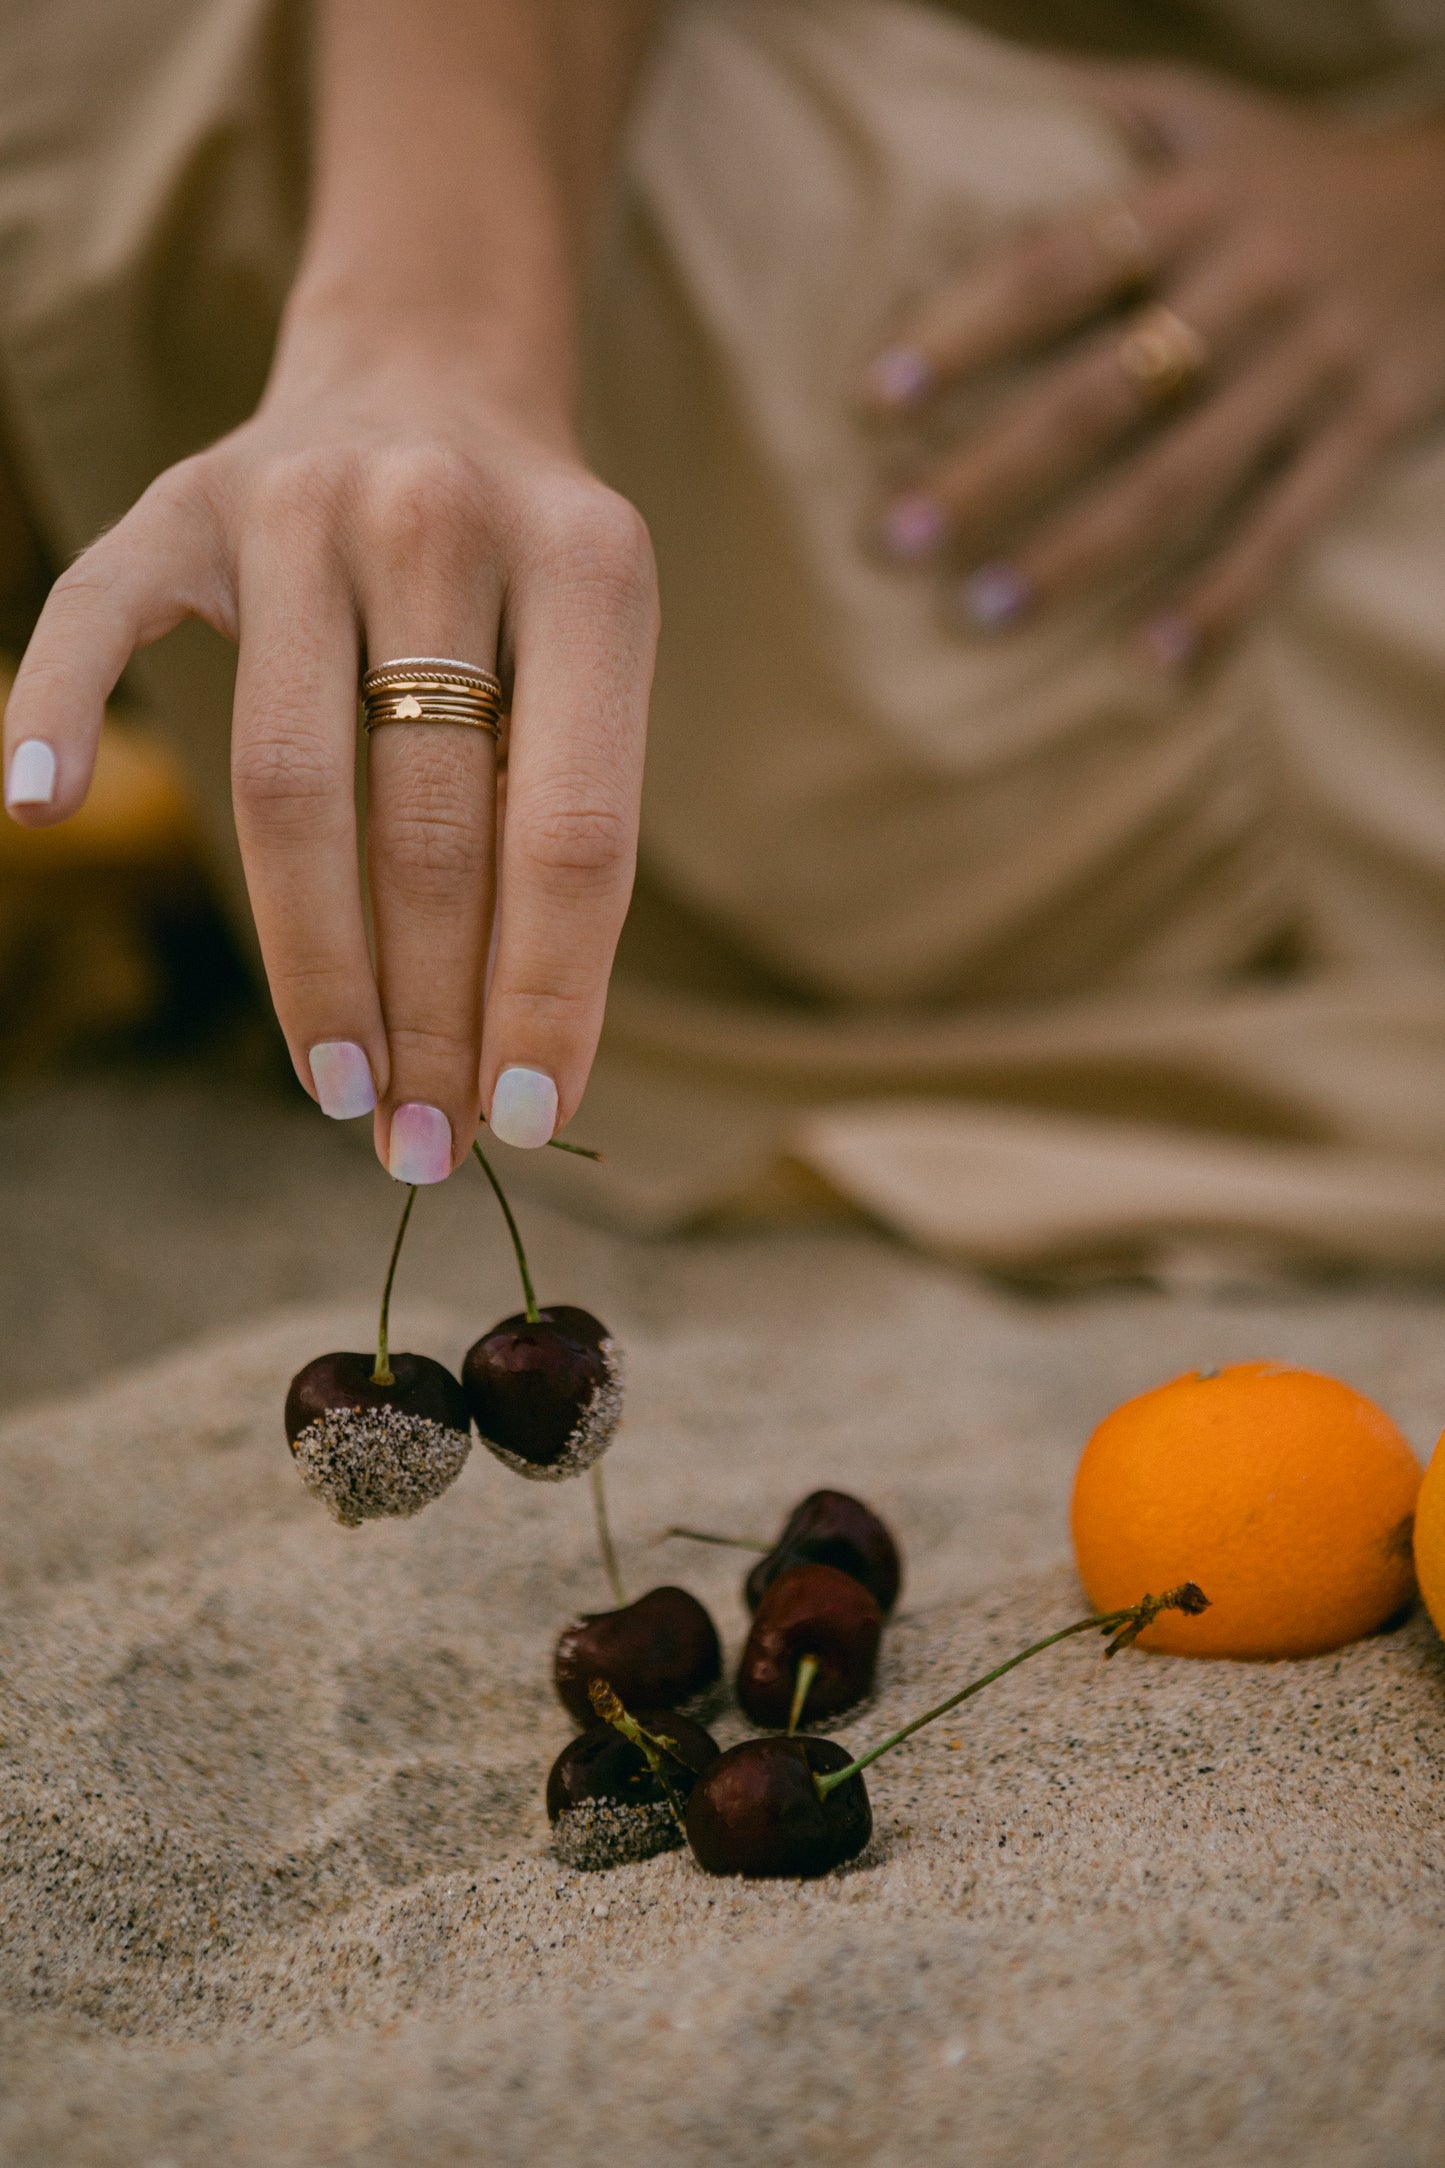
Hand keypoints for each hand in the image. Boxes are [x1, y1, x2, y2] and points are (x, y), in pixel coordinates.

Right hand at [1, 308, 656, 1175]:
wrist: (436, 363)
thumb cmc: (529, 566)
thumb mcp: (599, 657)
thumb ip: (565, 820)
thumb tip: (517, 1067)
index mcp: (591, 568)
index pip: (570, 830)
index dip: (548, 991)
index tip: (525, 1117)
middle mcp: (439, 519)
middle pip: (424, 828)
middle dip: (430, 1013)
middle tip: (423, 1144)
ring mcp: (295, 503)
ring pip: (287, 779)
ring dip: (312, 963)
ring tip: (339, 1090)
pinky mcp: (178, 501)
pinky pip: (96, 618)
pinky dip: (57, 711)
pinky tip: (42, 812)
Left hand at [863, 66, 1444, 663]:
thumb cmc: (1300, 170)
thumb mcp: (1205, 113)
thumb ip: (1093, 110)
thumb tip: (955, 96)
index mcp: (1196, 203)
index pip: (1056, 269)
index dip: (964, 332)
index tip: (873, 401)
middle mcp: (1249, 287)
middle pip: (1098, 394)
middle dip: (990, 474)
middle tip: (897, 543)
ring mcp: (1311, 370)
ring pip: (1178, 479)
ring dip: (1075, 555)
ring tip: (982, 614)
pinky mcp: (1368, 435)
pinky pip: (1286, 532)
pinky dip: (1222, 603)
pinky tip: (1150, 663)